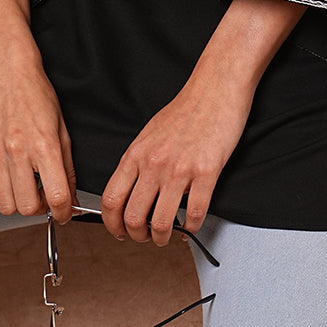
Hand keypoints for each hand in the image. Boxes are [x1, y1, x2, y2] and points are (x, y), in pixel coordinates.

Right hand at [0, 0, 76, 222]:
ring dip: (17, 202)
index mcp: (44, 145)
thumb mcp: (62, 128)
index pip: (57, 197)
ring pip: (4, 206)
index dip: (64, 213)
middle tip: (44, 195)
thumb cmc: (37, 94)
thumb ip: (67, 166)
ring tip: (24, 186)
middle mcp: (17, 152)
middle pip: (27, 208)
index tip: (64, 213)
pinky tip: (6, 178)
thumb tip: (70, 199)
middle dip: (40, 208)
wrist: (6, 68)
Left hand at [100, 68, 252, 245]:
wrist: (215, 87)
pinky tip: (192, 225)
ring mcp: (180, 169)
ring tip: (167, 237)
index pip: (111, 199)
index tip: (118, 231)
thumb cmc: (185, 109)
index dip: (111, 224)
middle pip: (133, 217)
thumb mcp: (149, 133)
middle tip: (144, 238)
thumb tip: (132, 189)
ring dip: (162, 238)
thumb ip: (139, 161)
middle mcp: (154, 164)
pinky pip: (196, 213)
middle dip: (137, 236)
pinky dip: (192, 227)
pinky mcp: (207, 172)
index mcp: (136, 154)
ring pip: (161, 222)